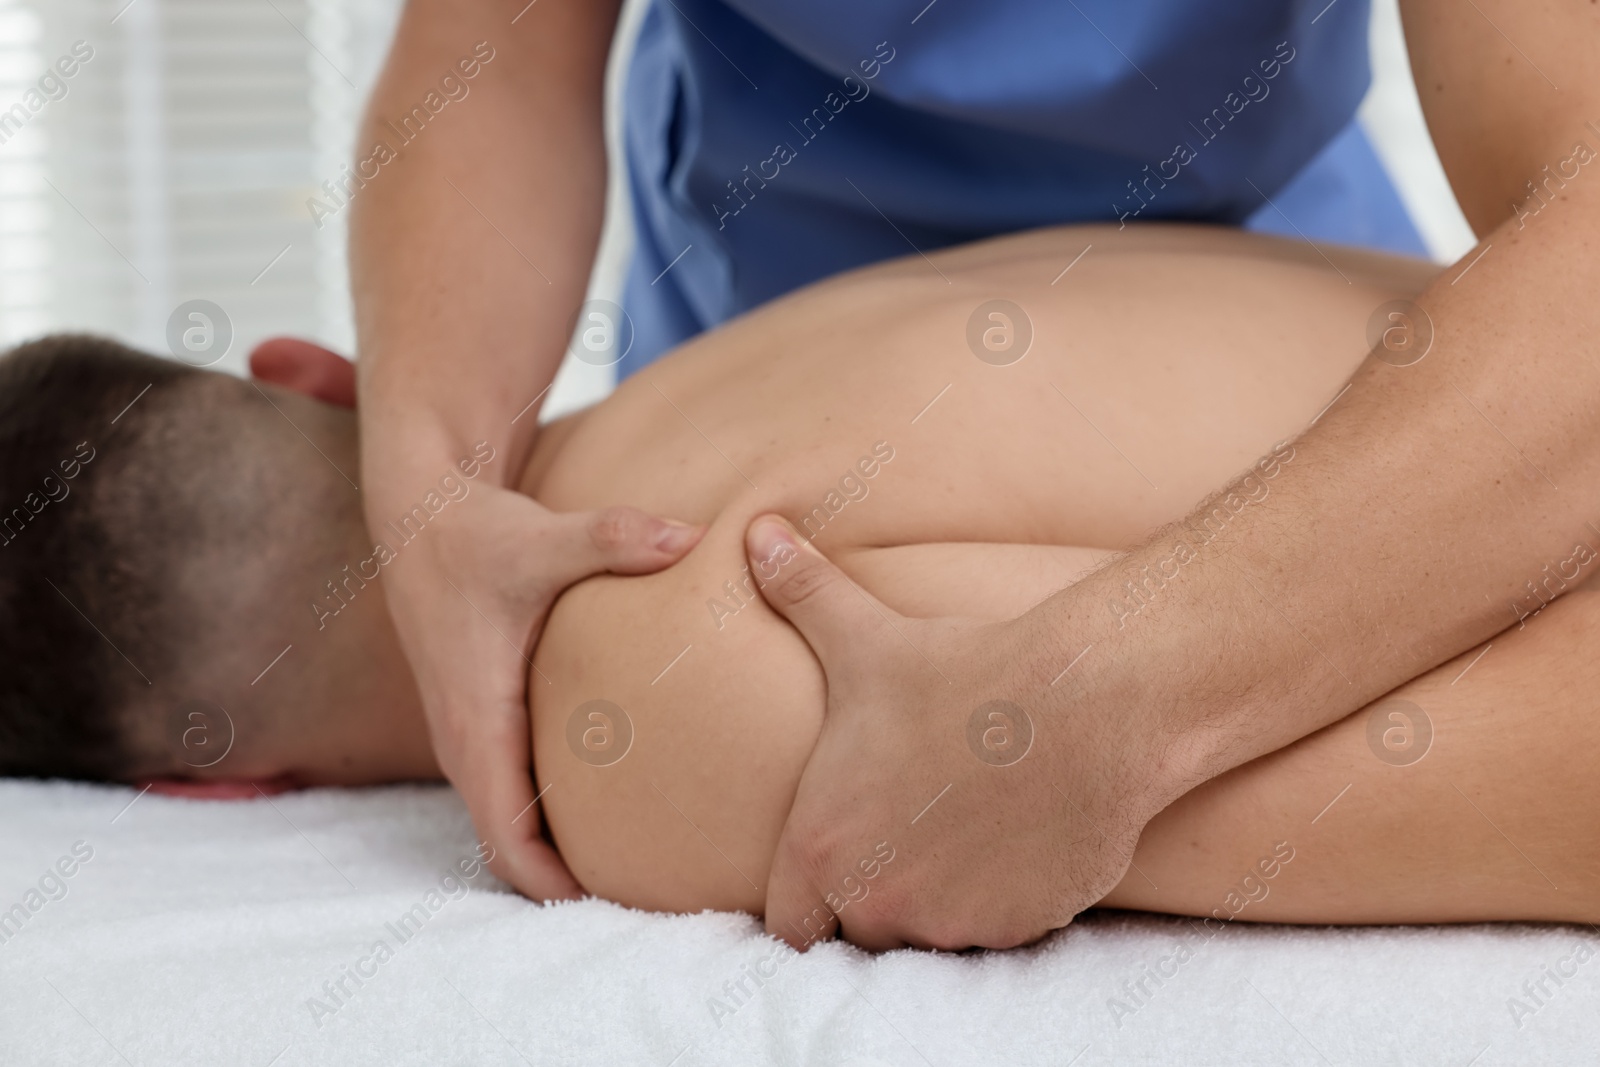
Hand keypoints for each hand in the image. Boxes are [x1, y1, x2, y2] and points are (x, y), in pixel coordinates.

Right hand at [382, 478, 702, 900]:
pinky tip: (606, 805)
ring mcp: (470, 731)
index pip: (504, 834)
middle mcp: (466, 738)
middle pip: (507, 843)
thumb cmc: (475, 533)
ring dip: (553, 850)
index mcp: (477, 719)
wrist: (419, 514)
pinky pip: (510, 787)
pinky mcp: (482, 715)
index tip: (607, 905)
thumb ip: (614, 538)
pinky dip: (546, 812)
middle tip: (645, 897)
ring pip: (507, 818)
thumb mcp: (540, 537)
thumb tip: (690, 537)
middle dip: (562, 881)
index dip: (548, 881)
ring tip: (633, 866)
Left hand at [747, 516, 1176, 950]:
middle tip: (916, 837)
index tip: (840, 869)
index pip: (788, 927)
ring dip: (942, 902)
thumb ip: (801, 594)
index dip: (811, 901)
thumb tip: (756, 531)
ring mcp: (948, 923)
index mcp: (821, 845)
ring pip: (933, 933)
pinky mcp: (1018, 930)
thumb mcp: (867, 638)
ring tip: (970, 831)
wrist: (1085, 705)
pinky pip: (999, 933)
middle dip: (882, 894)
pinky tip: (1017, 841)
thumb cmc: (965, 673)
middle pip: (863, 929)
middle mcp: (875, 898)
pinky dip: (1003, 903)